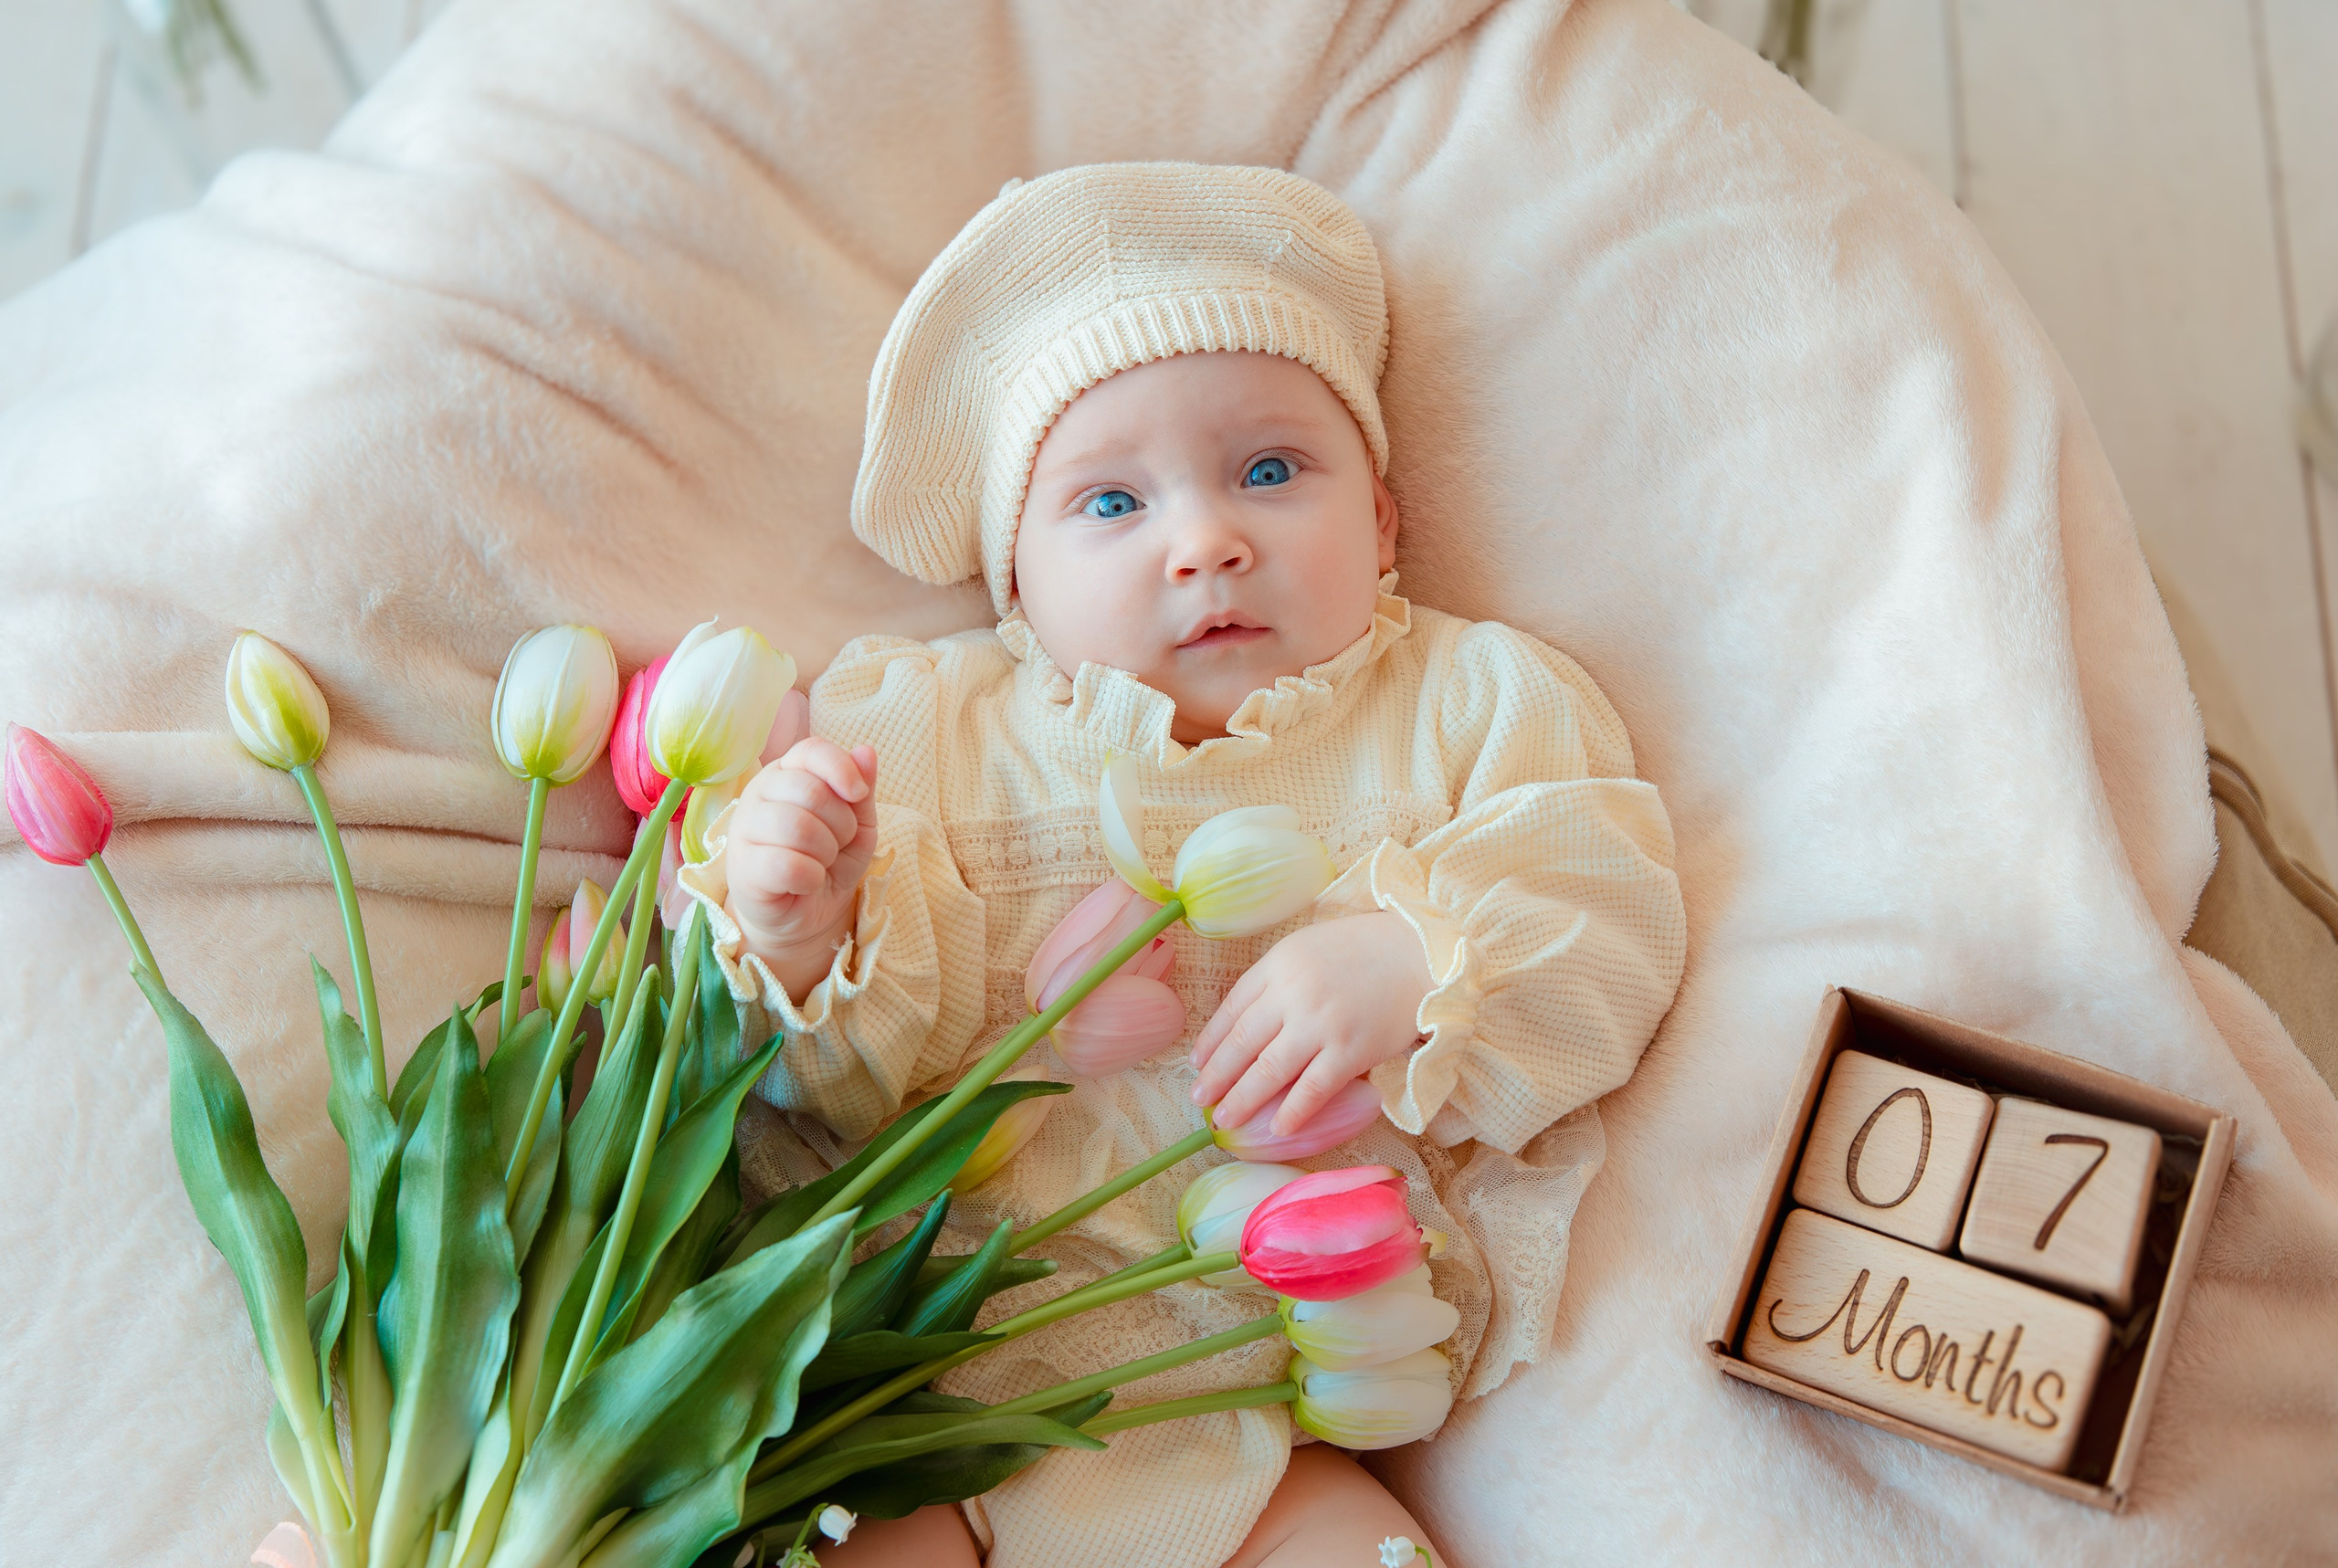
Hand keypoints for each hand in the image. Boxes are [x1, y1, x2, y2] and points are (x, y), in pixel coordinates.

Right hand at [723, 738, 878, 1003]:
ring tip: (820, 862)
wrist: (806, 912)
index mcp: (787, 772)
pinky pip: (788, 865)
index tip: (859, 795)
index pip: (811, 750)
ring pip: (799, 827)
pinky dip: (811, 877)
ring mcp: (744, 829)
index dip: (841, 769)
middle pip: (811, 792)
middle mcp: (759, 792)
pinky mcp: (742, 868)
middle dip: (841, 825)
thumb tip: (866, 751)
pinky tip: (806, 882)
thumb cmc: (828, 859)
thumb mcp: (857, 824)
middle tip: (836, 844)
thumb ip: (861, 789)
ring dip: (826, 852)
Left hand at [1189, 912, 1432, 1133]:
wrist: (1421, 954)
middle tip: (1199, 1098)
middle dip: (1217, 1076)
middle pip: (1243, 1043)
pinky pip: (1313, 1089)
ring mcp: (1321, 1025)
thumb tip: (1243, 1023)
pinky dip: (1293, 1111)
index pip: (1231, 1008)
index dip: (1211, 1040)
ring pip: (1269, 1070)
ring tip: (1224, 1120)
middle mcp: (1293, 995)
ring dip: (1243, 1099)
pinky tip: (1277, 1128)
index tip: (1197, 1063)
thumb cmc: (1363, 949)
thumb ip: (1276, 979)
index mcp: (1278, 964)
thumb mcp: (1307, 947)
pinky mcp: (1351, 1051)